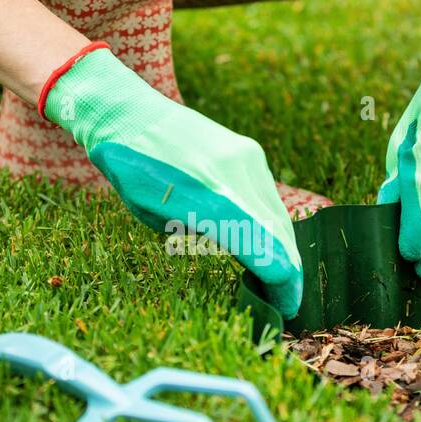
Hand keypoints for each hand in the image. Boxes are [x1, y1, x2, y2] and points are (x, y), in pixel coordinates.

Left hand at [44, 45, 302, 316]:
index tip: (285, 307)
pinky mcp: (250, 151)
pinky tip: (267, 243)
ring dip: (283, 249)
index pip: (264, 249)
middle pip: (279, 235)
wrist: (131, 114)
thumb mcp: (158, 218)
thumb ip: (205, 237)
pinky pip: (269, 197)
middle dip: (289, 272)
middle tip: (286, 300)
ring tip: (279, 277)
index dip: (281, 283)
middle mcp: (233, 175)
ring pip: (279, 216)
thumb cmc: (133, 172)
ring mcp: (246, 159)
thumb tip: (247, 257)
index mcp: (205, 198)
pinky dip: (272, 224)